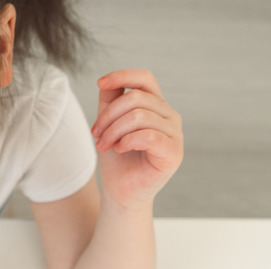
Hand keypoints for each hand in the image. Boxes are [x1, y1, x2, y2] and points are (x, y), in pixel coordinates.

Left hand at [91, 69, 182, 209]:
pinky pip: (148, 136)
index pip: (144, 78)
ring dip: (114, 131)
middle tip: (96, 134)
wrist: (121, 190)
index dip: (122, 75)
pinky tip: (119, 149)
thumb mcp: (108, 124)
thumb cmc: (117, 158)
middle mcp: (169, 116)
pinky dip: (127, 141)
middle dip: (109, 116)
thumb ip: (110, 101)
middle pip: (135, 98)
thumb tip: (106, 81)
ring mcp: (175, 134)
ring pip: (140, 116)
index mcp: (156, 106)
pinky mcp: (174, 153)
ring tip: (103, 145)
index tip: (100, 83)